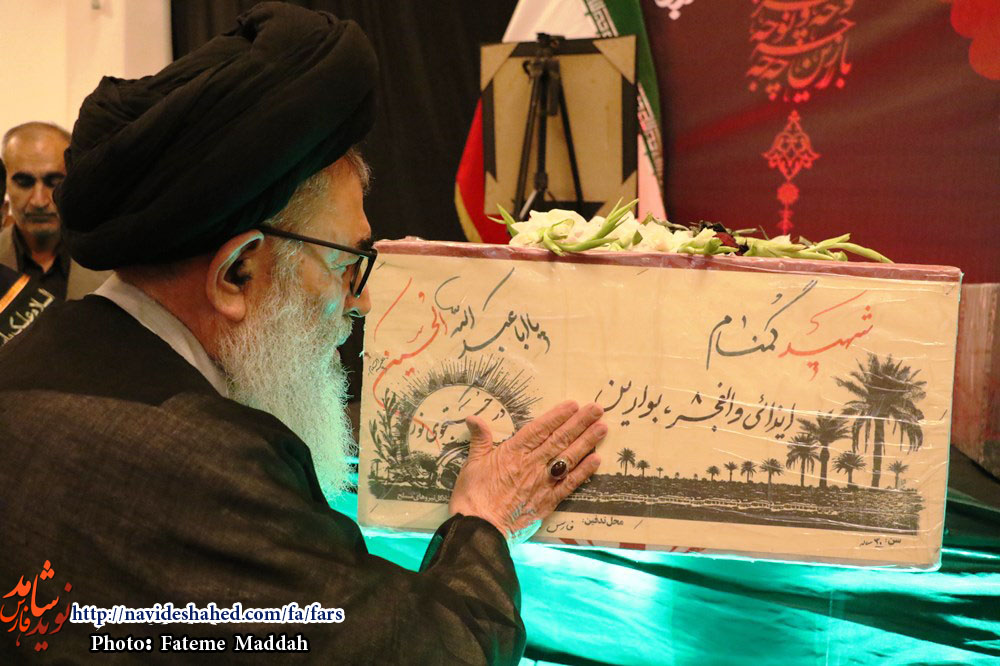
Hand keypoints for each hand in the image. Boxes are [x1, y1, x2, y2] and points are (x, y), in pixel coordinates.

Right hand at [448, 401, 606, 542]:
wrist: (479, 528)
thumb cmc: (473, 496)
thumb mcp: (472, 463)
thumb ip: (480, 439)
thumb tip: (473, 418)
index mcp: (513, 453)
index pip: (539, 429)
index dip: (557, 416)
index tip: (573, 405)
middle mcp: (532, 465)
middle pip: (559, 440)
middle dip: (579, 423)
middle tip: (597, 409)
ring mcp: (542, 483)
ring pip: (568, 458)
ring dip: (586, 442)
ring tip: (602, 428)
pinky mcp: (548, 501)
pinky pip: (569, 484)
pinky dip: (583, 472)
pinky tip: (596, 460)